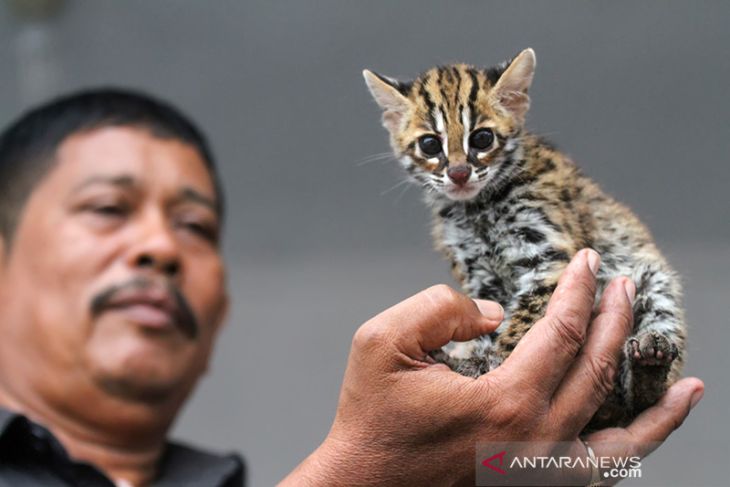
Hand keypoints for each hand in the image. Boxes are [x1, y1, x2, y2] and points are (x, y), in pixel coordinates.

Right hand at [280, 249, 703, 485]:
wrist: (361, 486)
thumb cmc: (370, 420)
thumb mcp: (382, 341)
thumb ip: (441, 309)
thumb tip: (494, 314)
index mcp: (504, 403)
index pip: (562, 331)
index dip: (579, 290)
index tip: (589, 261)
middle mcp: (535, 441)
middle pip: (597, 370)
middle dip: (615, 321)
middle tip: (624, 286)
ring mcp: (540, 472)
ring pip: (622, 438)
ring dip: (656, 405)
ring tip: (686, 383)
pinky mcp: (532, 486)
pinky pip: (601, 472)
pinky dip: (634, 452)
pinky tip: (647, 437)